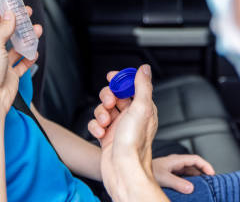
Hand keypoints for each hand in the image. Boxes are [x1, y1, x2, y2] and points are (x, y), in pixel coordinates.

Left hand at [0, 6, 41, 112]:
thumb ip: (3, 28)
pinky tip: (34, 52)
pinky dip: (28, 57)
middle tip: (28, 14)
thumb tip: (10, 15)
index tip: (13, 4)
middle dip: (17, 23)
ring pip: (15, 47)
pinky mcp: (9, 75)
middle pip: (4, 32)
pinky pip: (21, 63)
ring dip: (26, 38)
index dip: (2, 12)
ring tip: (37, 30)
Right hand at [88, 65, 163, 200]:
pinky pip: (95, 124)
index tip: (112, 77)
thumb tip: (145, 69)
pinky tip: (100, 133)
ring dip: (100, 113)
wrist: (122, 170)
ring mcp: (118, 126)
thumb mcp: (142, 108)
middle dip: (107, 97)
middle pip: (114, 96)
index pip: (131, 86)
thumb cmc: (134, 143)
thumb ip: (142, 86)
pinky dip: (95, 127)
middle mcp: (131, 116)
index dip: (120, 80)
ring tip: (105, 122)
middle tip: (109, 102)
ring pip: (102, 109)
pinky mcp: (106, 136)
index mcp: (143, 108)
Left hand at [152, 154, 214, 193]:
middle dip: (202, 172)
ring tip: (202, 185)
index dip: (205, 165)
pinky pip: (182, 176)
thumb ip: (177, 183)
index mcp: (175, 160)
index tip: (212, 174)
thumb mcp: (163, 178)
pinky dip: (188, 181)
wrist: (135, 171)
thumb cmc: (146, 171)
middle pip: (193, 165)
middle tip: (210, 181)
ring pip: (188, 171)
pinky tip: (188, 188)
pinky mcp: (168, 174)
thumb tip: (191, 187)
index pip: (195, 159)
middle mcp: (174, 163)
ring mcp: (171, 168)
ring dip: (195, 177)